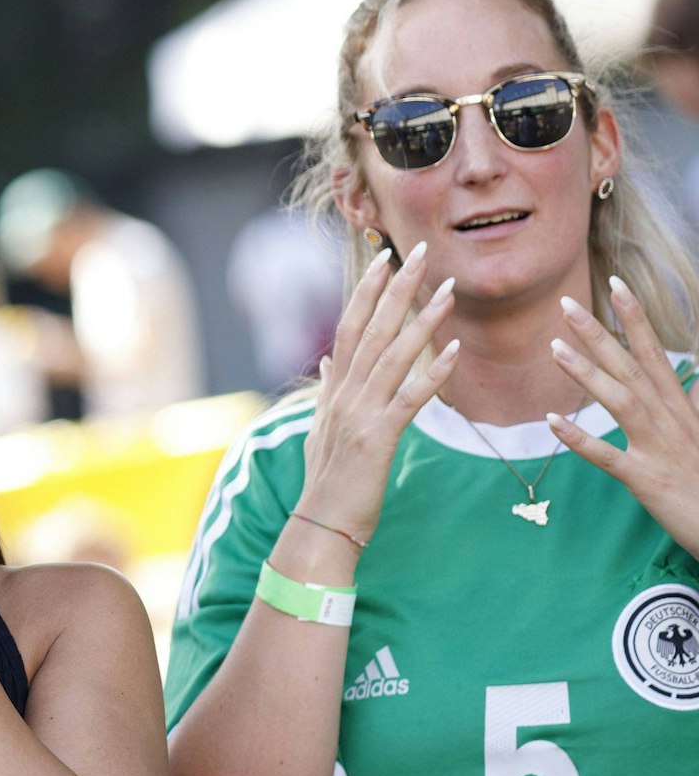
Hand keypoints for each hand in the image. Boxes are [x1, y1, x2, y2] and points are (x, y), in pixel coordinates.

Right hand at [298, 243, 458, 544]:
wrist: (321, 523)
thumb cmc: (327, 481)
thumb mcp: (320, 430)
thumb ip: (327, 392)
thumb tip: (329, 362)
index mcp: (335, 390)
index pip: (350, 327)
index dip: (368, 291)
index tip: (386, 259)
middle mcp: (344, 394)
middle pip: (371, 329)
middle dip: (397, 289)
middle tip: (420, 252)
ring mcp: (359, 414)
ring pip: (393, 356)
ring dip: (422, 320)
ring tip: (448, 289)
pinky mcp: (378, 438)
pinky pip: (410, 398)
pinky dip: (433, 373)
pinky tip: (454, 350)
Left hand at [549, 277, 698, 552]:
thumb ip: (696, 403)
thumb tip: (695, 378)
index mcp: (680, 407)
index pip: (653, 353)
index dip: (635, 318)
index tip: (614, 284)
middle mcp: (670, 420)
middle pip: (631, 368)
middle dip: (599, 334)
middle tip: (565, 304)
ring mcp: (659, 448)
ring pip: (621, 401)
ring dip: (588, 374)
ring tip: (554, 348)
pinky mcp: (647, 479)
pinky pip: (609, 457)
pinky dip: (581, 440)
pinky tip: (552, 423)